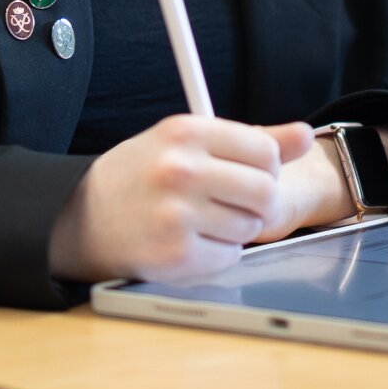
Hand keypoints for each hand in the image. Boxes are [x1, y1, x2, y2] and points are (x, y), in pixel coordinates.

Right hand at [48, 115, 313, 283]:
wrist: (81, 217)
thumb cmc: (140, 175)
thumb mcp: (186, 142)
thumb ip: (251, 138)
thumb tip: (306, 135)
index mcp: (185, 131)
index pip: (264, 150)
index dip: (263, 166)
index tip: (244, 172)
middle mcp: (181, 169)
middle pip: (265, 190)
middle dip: (256, 201)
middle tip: (229, 201)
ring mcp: (178, 214)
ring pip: (250, 227)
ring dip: (234, 229)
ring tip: (200, 219)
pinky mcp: (176, 254)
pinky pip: (229, 257)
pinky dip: (216, 254)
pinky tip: (188, 241)